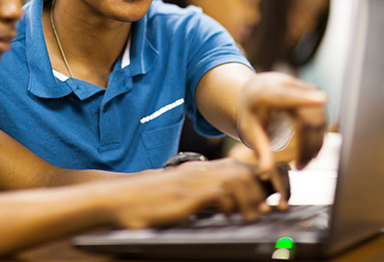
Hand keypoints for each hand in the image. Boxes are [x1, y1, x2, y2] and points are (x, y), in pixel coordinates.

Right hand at [107, 158, 268, 228]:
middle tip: (263, 210)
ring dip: (250, 199)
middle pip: (241, 169)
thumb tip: (220, 205)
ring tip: (251, 216)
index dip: (253, 181)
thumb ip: (198, 195)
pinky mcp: (186, 194)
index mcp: (197, 170)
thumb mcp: (178, 195)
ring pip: (236, 178)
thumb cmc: (147, 201)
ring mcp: (192, 180)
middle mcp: (197, 171)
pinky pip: (221, 192)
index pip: (235, 166)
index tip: (262, 199)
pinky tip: (229, 217)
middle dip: (258, 190)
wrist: (120, 198)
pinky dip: (232, 205)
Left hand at [237, 72, 326, 176]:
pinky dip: (318, 135)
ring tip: (303, 162)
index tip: (322, 99)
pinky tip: (310, 152)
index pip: (285, 95)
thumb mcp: (249, 131)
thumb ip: (260, 150)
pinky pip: (320, 115)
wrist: (256, 91)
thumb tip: (265, 174)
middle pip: (307, 114)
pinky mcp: (311, 92)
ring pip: (318, 116)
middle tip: (301, 166)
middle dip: (308, 143)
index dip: (304, 98)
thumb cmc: (251, 112)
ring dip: (315, 142)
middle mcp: (286, 84)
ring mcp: (301, 87)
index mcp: (265, 92)